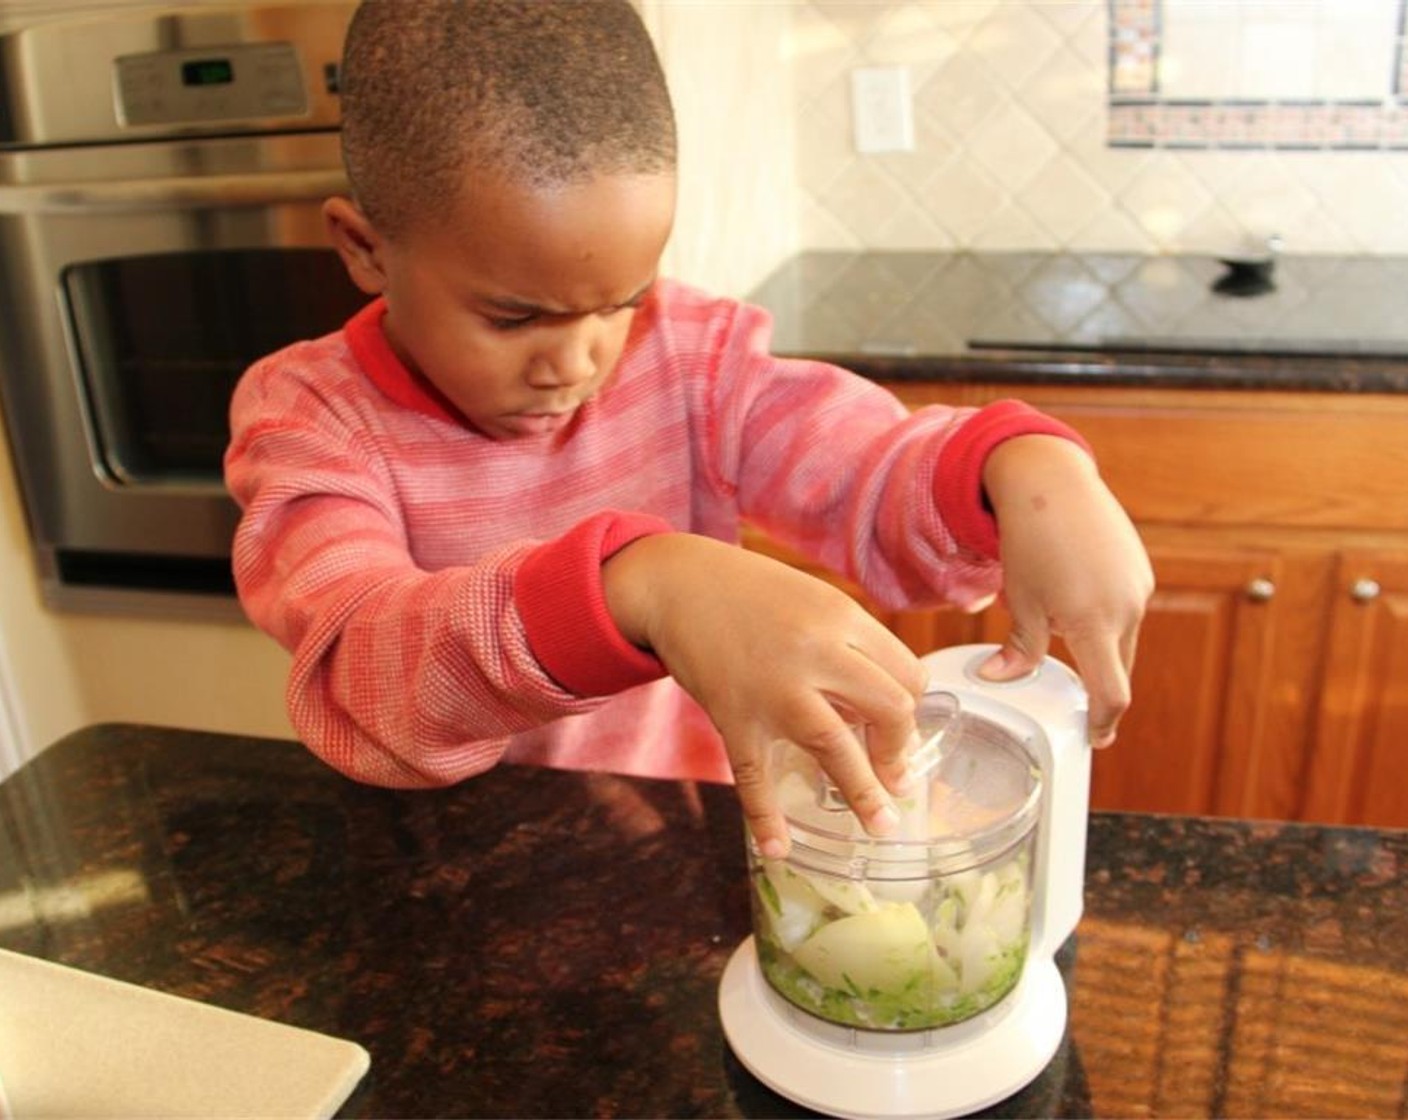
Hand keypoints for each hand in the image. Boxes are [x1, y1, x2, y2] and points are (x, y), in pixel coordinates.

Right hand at [603, 533, 924, 857]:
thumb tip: (880, 702)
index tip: (900, 727)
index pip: (906, 672)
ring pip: (834, 746)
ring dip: (863, 793)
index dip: (912, 705)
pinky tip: (779, 848)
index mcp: (841, 616)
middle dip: (900, 749)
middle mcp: (815, 651)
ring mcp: (773, 687)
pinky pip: (754, 776)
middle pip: (888, 707)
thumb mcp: (813, 599)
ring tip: (882, 825)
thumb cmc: (749, 591)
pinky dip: (765, 816)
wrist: (676, 583)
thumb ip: (848, 643)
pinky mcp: (733, 715)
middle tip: (899, 778)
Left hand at [979, 435, 1154, 746]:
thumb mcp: (1021, 600)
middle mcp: (1127, 607)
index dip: (1103, 722)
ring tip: (1065, 630)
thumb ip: (1019, 649)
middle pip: (1119, 668)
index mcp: (1095, 623)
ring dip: (1100, 647)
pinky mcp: (1141, 567)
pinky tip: (1079, 599)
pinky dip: (1106, 617)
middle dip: (1100, 687)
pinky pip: (1126, 608)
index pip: (1112, 693)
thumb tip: (999, 679)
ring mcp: (1138, 586)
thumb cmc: (1030, 540)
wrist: (1051, 481)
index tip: (1095, 736)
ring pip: (1123, 637)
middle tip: (1082, 706)